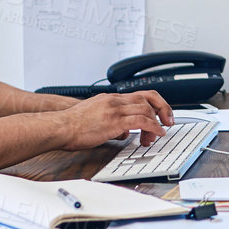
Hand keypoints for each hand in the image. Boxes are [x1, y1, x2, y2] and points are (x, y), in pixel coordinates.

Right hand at [57, 90, 173, 150]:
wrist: (60, 127)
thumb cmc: (73, 126)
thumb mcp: (96, 117)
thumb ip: (113, 121)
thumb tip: (125, 131)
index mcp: (110, 98)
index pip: (139, 94)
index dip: (155, 103)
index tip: (161, 113)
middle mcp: (114, 100)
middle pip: (147, 98)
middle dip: (162, 109)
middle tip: (168, 121)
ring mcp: (115, 109)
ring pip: (147, 108)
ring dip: (157, 121)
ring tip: (159, 133)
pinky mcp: (114, 121)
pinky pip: (142, 121)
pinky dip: (153, 127)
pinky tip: (156, 134)